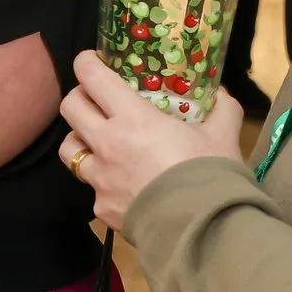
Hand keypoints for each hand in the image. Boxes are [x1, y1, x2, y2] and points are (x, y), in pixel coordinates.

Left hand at [57, 50, 244, 233]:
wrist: (203, 230)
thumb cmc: (210, 174)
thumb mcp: (223, 135)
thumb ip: (221, 108)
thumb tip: (219, 94)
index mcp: (132, 118)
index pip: (93, 78)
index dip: (86, 63)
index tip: (90, 61)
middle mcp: (107, 144)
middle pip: (70, 108)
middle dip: (78, 97)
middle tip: (95, 98)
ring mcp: (100, 179)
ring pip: (68, 149)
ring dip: (80, 139)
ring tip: (98, 141)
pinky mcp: (102, 208)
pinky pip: (92, 189)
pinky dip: (103, 183)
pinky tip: (123, 184)